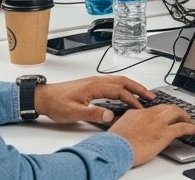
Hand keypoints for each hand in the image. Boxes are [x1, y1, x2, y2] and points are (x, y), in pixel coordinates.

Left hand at [34, 76, 154, 123]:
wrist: (43, 97)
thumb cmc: (56, 103)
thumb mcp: (74, 112)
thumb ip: (93, 113)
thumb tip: (110, 115)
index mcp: (94, 86)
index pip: (119, 91)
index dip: (132, 100)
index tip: (140, 108)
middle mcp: (96, 81)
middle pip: (123, 81)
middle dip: (139, 88)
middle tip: (151, 96)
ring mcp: (94, 81)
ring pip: (119, 81)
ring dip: (132, 86)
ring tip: (142, 94)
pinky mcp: (91, 85)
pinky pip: (113, 83)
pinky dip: (123, 86)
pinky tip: (124, 93)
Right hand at [110, 104, 194, 166]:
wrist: (114, 149)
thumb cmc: (113, 144)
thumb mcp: (119, 128)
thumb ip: (129, 125)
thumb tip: (131, 129)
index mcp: (137, 112)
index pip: (155, 109)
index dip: (163, 113)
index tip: (166, 116)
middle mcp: (149, 114)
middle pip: (168, 107)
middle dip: (177, 111)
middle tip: (181, 117)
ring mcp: (158, 122)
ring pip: (177, 113)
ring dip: (186, 117)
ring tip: (190, 121)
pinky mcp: (165, 133)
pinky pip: (183, 127)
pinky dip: (192, 127)